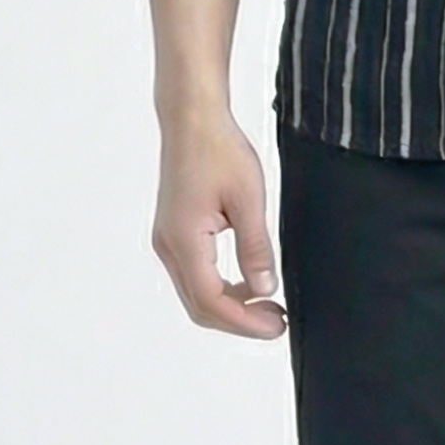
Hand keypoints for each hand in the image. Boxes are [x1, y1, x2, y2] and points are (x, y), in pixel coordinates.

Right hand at [151, 107, 286, 337]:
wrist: (192, 119)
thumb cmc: (219, 149)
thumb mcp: (248, 197)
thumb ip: (255, 247)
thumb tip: (264, 289)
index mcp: (184, 240)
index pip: (212, 301)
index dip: (245, 320)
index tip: (276, 325)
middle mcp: (168, 246)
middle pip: (199, 305)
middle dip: (238, 319)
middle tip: (276, 321)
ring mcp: (167, 240)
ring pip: (195, 292)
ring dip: (229, 304)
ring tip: (267, 303)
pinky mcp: (173, 231)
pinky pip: (194, 273)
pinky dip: (219, 285)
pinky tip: (246, 280)